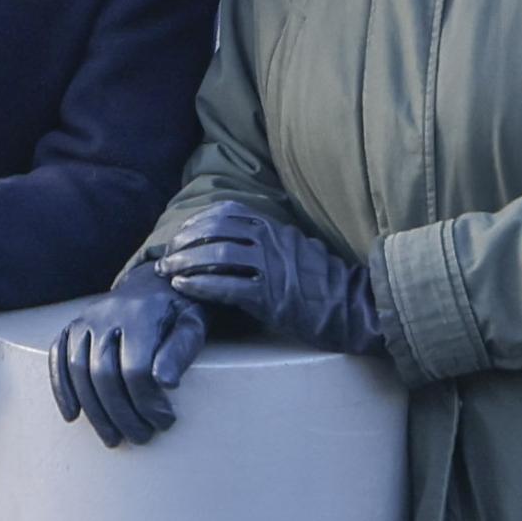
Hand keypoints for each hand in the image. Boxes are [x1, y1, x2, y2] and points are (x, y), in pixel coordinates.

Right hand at [48, 282, 205, 447]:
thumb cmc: (179, 312)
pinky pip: (58, 358)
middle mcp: (107, 314)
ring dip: (94, 412)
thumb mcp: (193, 325)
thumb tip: (167, 383)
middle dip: (121, 414)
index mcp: (140, 315)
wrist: (156, 284)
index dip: (148, 402)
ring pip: (79, 371)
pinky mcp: (73, 327)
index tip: (164, 422)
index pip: (136, 369)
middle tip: (140, 438)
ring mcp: (85, 320)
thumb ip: (181, 351)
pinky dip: (61, 388)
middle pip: (103, 374)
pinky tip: (72, 416)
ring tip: (113, 438)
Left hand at [152, 201, 384, 355]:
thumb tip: (246, 239)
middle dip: (185, 242)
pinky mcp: (270, 297)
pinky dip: (200, 286)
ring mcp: (271, 268)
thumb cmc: (327, 283)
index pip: (228, 213)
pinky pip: (226, 287)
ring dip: (185, 263)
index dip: (199, 221)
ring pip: (217, 256)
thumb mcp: (300, 249)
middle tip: (166, 256)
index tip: (183, 233)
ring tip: (168, 272)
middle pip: (216, 231)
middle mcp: (272, 242)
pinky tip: (183, 288)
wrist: (355, 307)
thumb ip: (273, 241)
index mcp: (277, 228)